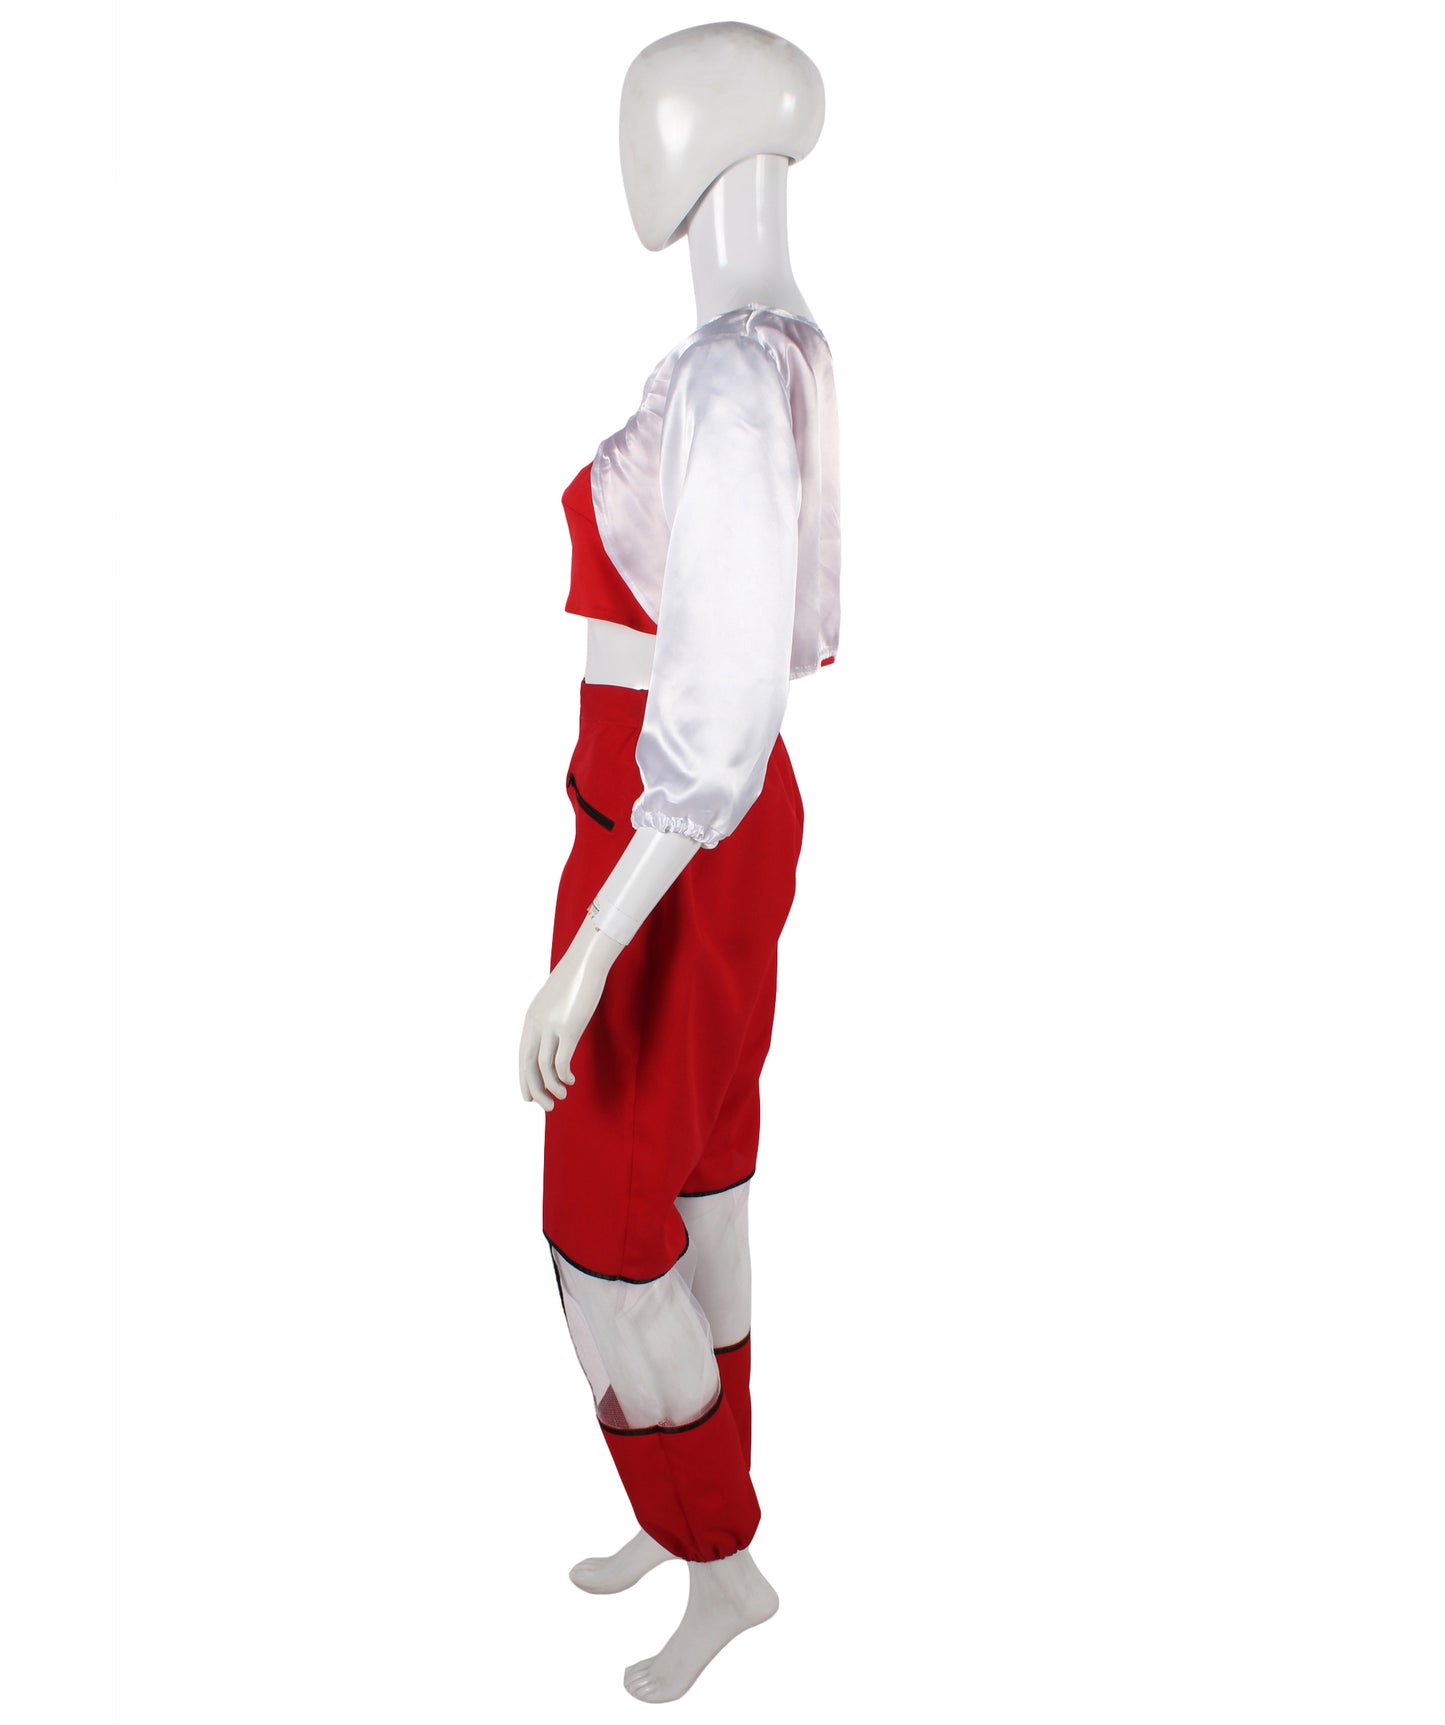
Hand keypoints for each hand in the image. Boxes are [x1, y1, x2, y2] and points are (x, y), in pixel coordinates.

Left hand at [518, 920, 623, 1110]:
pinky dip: (564, 1076)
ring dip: (551, 1087)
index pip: (523, 1057)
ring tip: (561, 1097)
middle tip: (545, 1107)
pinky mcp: (569, 1028)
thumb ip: (549, 1020)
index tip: (529, 1098)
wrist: (586, 962)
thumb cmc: (575, 982)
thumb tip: (552, 1038)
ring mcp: (551, 1026)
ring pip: (544, 1067)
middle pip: (528, 1066)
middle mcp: (536, 1024)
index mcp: (531, 1019)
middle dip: (535, 1090)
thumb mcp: (554, 1003)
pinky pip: (562, 1061)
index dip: (524, 1080)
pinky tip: (571, 1080)